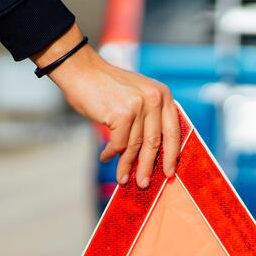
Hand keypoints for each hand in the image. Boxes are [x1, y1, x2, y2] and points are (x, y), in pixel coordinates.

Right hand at [33, 25, 179, 187]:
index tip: (169, 172)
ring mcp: (139, 106)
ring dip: (127, 165)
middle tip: (144, 184)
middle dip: (148, 167)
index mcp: (163, 94)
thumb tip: (151, 154)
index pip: (173, 130)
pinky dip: (112, 153)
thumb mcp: (137, 95)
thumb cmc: (107, 87)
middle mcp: (155, 99)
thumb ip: (148, 118)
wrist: (82, 71)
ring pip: (135, 146)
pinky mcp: (123, 114)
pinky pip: (119, 143)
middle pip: (155, 142)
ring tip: (122, 178)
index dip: (171, 154)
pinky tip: (105, 156)